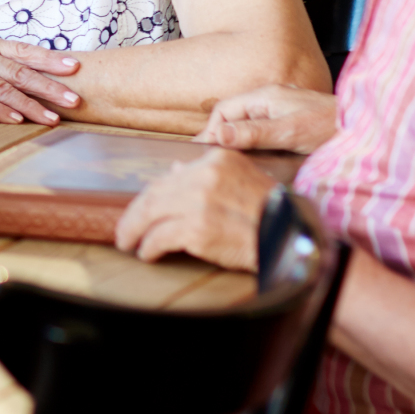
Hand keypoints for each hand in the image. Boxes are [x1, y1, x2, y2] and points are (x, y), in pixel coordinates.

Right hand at [0, 26, 81, 123]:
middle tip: (75, 98)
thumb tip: (15, 68)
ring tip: (53, 117)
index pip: (25, 50)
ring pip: (5, 88)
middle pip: (22, 72)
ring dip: (30, 104)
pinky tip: (15, 120)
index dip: (49, 58)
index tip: (74, 66)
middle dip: (50, 86)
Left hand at [115, 149, 271, 270]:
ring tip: (127, 242)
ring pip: (151, 212)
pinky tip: (147, 253)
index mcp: (216, 159)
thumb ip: (207, 174)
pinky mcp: (198, 228)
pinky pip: (161, 236)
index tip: (143, 209)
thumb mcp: (242, 178)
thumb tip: (173, 171)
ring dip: (134, 230)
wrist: (290, 236)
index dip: (152, 195)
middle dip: (134, 213)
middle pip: (155, 192)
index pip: (171, 176)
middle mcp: (204, 176)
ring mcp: (199, 201)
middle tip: (124, 229)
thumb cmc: (270, 211)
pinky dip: (149, 246)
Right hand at [196, 83, 338, 152]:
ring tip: (229, 158)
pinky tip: (255, 154)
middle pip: (235, 116)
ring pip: (249, 122)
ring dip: (238, 138)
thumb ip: (253, 133)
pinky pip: (263, 128)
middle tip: (212, 158)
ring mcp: (283, 109)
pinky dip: (253, 141)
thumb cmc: (329, 128)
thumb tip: (218, 135)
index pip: (225, 110)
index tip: (204, 151)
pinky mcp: (293, 121)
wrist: (365, 129)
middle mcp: (271, 99)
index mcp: (265, 96)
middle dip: (222, 134)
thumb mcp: (288, 133)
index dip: (212, 130)